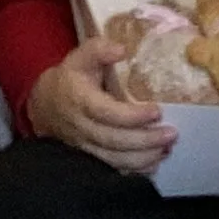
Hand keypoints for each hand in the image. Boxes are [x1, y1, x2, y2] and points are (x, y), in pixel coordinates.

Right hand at [26, 41, 171, 176]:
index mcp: (80, 100)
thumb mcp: (80, 57)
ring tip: (167, 148)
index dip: (133, 116)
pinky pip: (113, 169)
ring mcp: (86, 146)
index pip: (107, 113)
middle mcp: (82, 127)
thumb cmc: (71, 78)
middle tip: (172, 134)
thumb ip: (99, 49)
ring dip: (144, 157)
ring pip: (115, 159)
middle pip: (115, 140)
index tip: (157, 111)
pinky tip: (154, 163)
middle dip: (146, 140)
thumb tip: (121, 49)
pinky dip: (135, 169)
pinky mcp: (91, 158)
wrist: (46, 106)